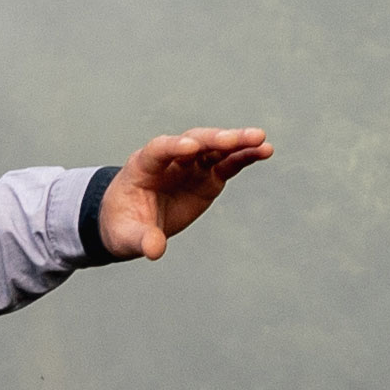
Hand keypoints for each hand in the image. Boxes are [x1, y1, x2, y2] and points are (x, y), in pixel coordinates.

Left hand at [102, 124, 274, 258]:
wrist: (132, 222)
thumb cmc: (124, 223)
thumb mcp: (127, 235)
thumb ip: (142, 239)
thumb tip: (155, 249)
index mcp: (144, 165)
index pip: (159, 150)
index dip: (174, 147)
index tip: (191, 148)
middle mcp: (170, 159)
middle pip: (193, 142)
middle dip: (213, 140)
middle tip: (233, 139)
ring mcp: (191, 166)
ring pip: (215, 148)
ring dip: (237, 142)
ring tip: (262, 141)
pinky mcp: (207, 177)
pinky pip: (227, 163)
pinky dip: (244, 156)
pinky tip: (264, 151)